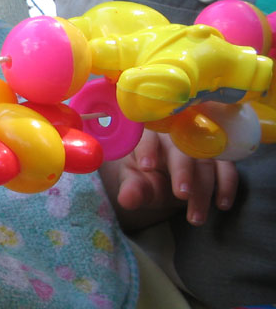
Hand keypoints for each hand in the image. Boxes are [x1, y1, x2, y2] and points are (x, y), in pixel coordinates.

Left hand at [99, 129, 237, 229]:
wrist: (163, 180)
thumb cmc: (146, 177)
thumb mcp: (135, 183)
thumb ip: (132, 189)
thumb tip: (126, 199)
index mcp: (149, 135)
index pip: (148, 136)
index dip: (148, 149)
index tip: (146, 167)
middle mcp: (176, 135)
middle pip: (181, 148)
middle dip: (182, 172)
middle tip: (181, 194)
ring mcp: (199, 144)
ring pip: (205, 161)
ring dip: (203, 190)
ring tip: (196, 218)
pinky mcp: (217, 157)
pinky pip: (227, 167)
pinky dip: (227, 185)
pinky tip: (222, 204)